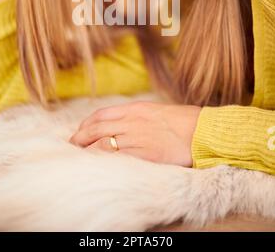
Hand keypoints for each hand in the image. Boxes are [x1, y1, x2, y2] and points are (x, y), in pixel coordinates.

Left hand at [69, 101, 200, 166]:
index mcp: (135, 109)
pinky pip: (118, 159)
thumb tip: (123, 124)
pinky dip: (104, 162)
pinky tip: (97, 166)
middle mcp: (132, 122)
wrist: (203, 130)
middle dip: (80, 138)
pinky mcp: (145, 155)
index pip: (101, 115)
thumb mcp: (157, 111)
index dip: (85, 124)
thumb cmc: (184, 121)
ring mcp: (137, 138)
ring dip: (87, 152)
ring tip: (79, 158)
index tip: (79, 132)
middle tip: (72, 147)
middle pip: (96, 129)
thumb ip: (138, 116)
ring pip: (102, 145)